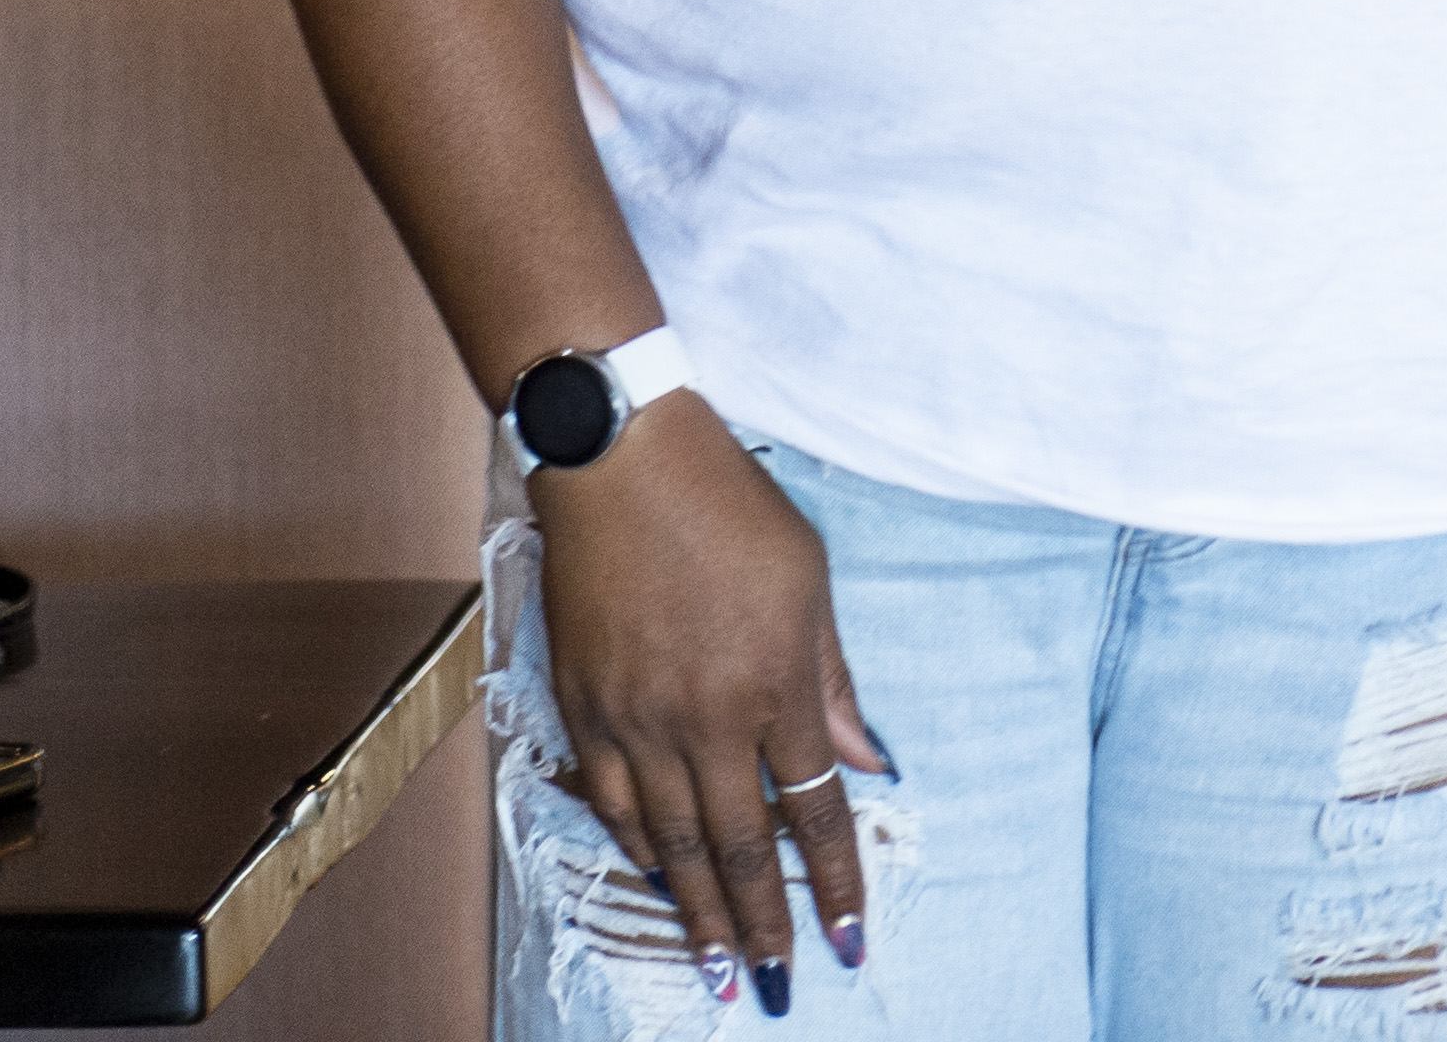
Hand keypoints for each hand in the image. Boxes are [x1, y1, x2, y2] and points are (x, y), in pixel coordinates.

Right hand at [531, 396, 894, 1003]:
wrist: (621, 460)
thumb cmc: (729, 507)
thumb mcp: (810, 583)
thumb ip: (832, 684)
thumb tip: (864, 763)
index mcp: (775, 685)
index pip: (816, 812)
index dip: (838, 884)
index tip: (854, 940)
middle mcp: (706, 717)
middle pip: (742, 847)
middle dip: (766, 927)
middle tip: (781, 986)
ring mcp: (636, 719)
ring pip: (672, 844)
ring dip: (699, 914)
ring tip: (720, 970)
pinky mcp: (582, 707)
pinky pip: (609, 804)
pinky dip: (637, 851)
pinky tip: (659, 881)